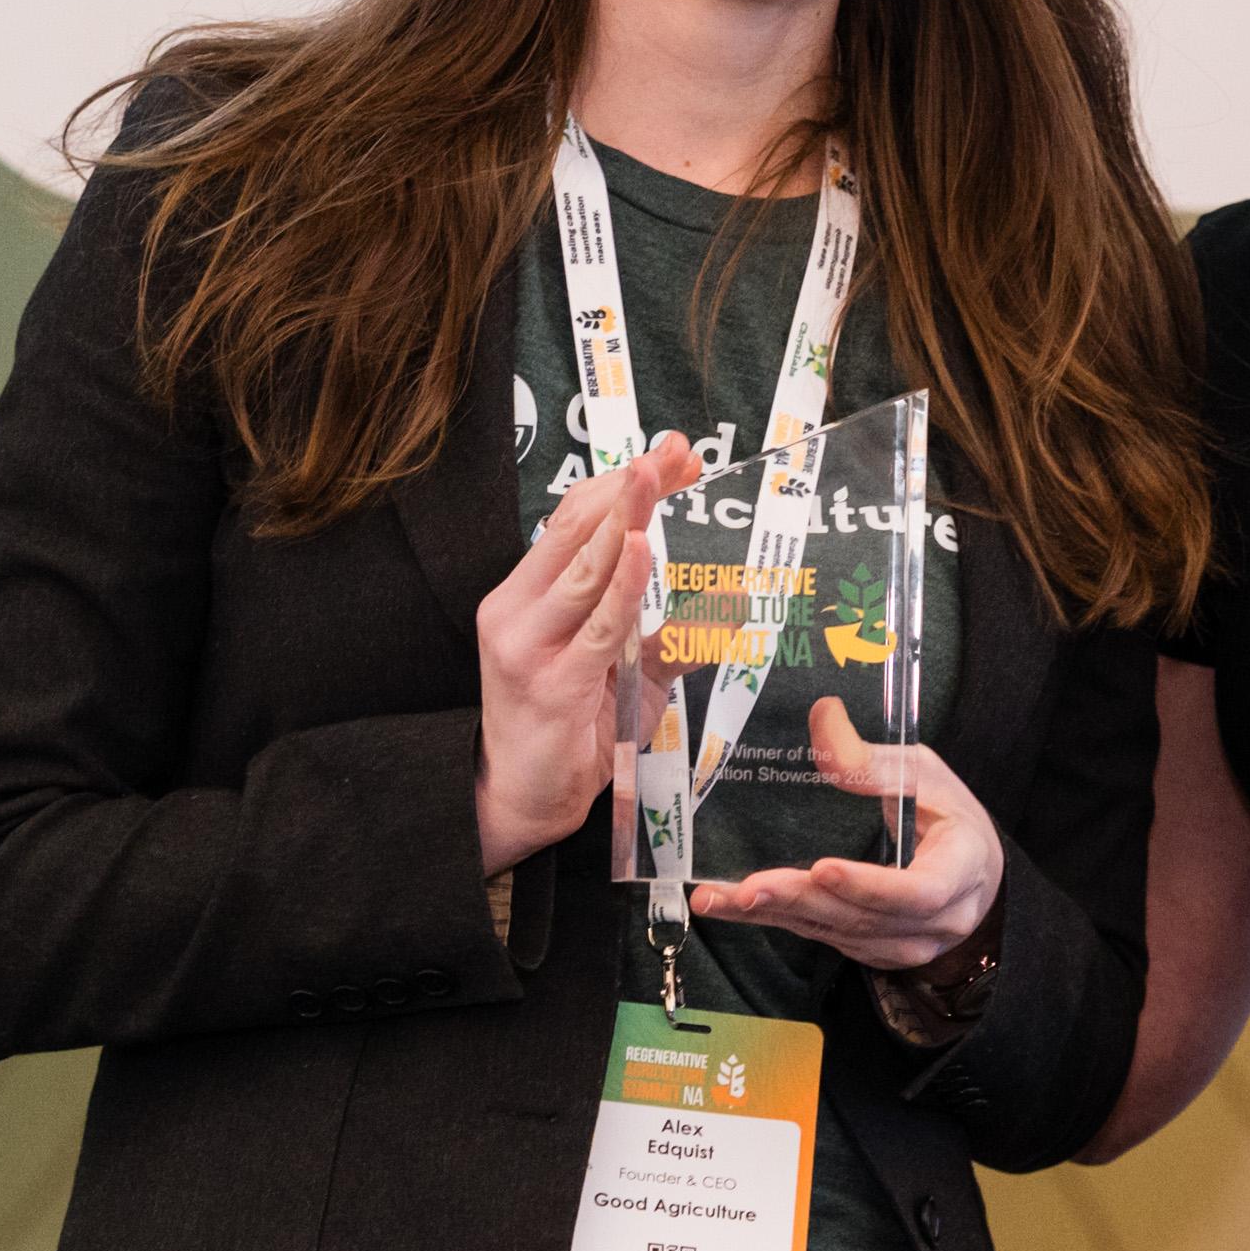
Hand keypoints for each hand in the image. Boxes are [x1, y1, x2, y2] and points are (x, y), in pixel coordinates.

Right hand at [475, 433, 699, 872]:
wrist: (524, 799)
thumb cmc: (572, 731)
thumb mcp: (626, 672)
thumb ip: (672, 635)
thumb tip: (731, 603)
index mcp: (526, 595)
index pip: (573, 521)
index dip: (621, 485)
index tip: (673, 459)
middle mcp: (518, 611)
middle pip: (576, 530)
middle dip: (630, 486)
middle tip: (673, 451)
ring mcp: (529, 646)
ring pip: (584, 570)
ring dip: (624, 519)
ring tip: (654, 475)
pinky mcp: (552, 685)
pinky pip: (597, 628)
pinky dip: (622, 587)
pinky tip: (638, 550)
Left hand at [688, 698, 1003, 970]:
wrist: (974, 874)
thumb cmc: (947, 814)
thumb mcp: (922, 774)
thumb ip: (870, 760)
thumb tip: (822, 716)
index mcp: (961, 869)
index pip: (919, 892)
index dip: (870, 886)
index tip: (823, 869)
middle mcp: (937, 920)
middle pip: (864, 919)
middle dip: (801, 901)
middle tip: (747, 888)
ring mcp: (906, 944)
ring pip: (837, 934)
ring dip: (776, 916)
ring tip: (721, 899)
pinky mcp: (875, 952)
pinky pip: (825, 938)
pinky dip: (778, 921)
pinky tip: (735, 907)